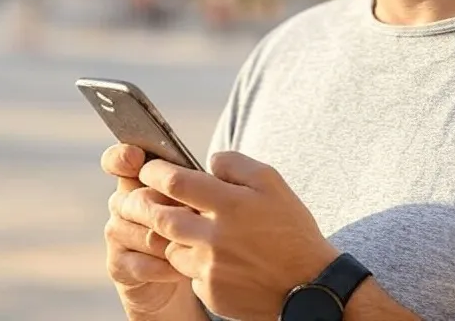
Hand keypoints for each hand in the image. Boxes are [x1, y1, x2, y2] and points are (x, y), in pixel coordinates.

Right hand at [101, 144, 194, 317]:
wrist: (182, 273)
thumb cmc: (194, 227)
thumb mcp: (199, 201)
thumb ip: (197, 182)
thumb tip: (213, 167)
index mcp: (138, 179)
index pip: (118, 160)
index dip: (122, 157)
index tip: (136, 157)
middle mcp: (122, 203)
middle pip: (139, 200)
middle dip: (172, 214)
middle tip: (198, 222)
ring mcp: (116, 233)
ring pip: (146, 235)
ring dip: (174, 244)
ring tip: (195, 249)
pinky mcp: (117, 265)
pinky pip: (142, 264)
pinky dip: (166, 269)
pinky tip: (183, 271)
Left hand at [128, 151, 339, 320]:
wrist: (310, 285)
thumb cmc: (291, 228)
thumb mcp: (272, 182)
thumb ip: (235, 164)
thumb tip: (207, 162)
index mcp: (230, 205)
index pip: (175, 182)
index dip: (154, 171)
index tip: (149, 167)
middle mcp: (215, 238)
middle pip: (161, 218)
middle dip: (146, 204)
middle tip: (143, 196)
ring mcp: (210, 269)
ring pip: (171, 247)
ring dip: (173, 236)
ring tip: (191, 228)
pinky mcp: (211, 293)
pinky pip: (188, 273)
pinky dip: (193, 262)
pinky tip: (215, 258)